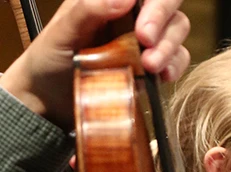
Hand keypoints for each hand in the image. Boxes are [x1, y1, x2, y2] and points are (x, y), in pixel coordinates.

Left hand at [0, 0, 189, 128]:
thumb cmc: (50, 61)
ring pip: (178, 29)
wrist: (51, 101)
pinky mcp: (154, 65)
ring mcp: (145, 39)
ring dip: (169, 48)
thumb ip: (89, 10)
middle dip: (163, 24)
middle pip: (169, 5)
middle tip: (146, 46)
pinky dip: (175, 66)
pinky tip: (161, 76)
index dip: (155, 3)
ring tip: (150, 68)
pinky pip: (179, 59)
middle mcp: (132, 14)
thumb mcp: (62, 33)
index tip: (142, 26)